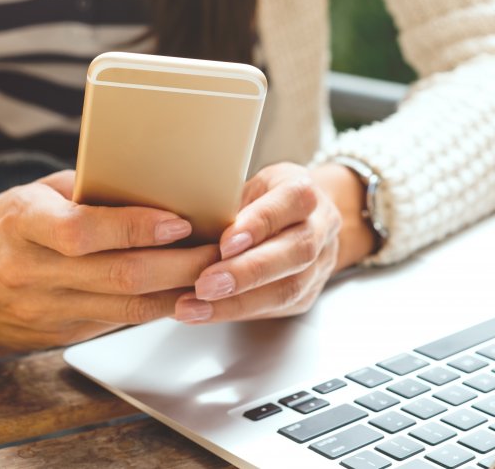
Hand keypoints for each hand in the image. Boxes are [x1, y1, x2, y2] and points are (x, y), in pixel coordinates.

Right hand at [0, 170, 219, 347]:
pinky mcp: (54, 336)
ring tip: (213, 274)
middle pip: (118, 277)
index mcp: (22, 223)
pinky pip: (114, 325)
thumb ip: (88, 194)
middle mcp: (29, 271)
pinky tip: (181, 294)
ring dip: (177, 294)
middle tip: (218, 251)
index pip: (83, 231)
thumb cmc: (0, 224)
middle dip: (179, 266)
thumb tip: (157, 190)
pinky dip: (153, 310)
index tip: (180, 221)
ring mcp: (41, 310)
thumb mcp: (34, 193)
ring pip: (125, 310)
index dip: (137, 228)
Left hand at [173, 162, 346, 322]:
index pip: (290, 203)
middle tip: (205, 284)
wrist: (303, 219)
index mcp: (302, 190)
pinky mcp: (306, 294)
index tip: (224, 243)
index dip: (259, 224)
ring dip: (237, 302)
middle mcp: (319, 227)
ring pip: (288, 288)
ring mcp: (318, 264)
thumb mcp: (245, 182)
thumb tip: (175, 221)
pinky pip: (275, 308)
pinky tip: (204, 313)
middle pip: (295, 251)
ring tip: (195, 306)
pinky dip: (235, 311)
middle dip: (247, 272)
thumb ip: (224, 201)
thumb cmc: (263, 197)